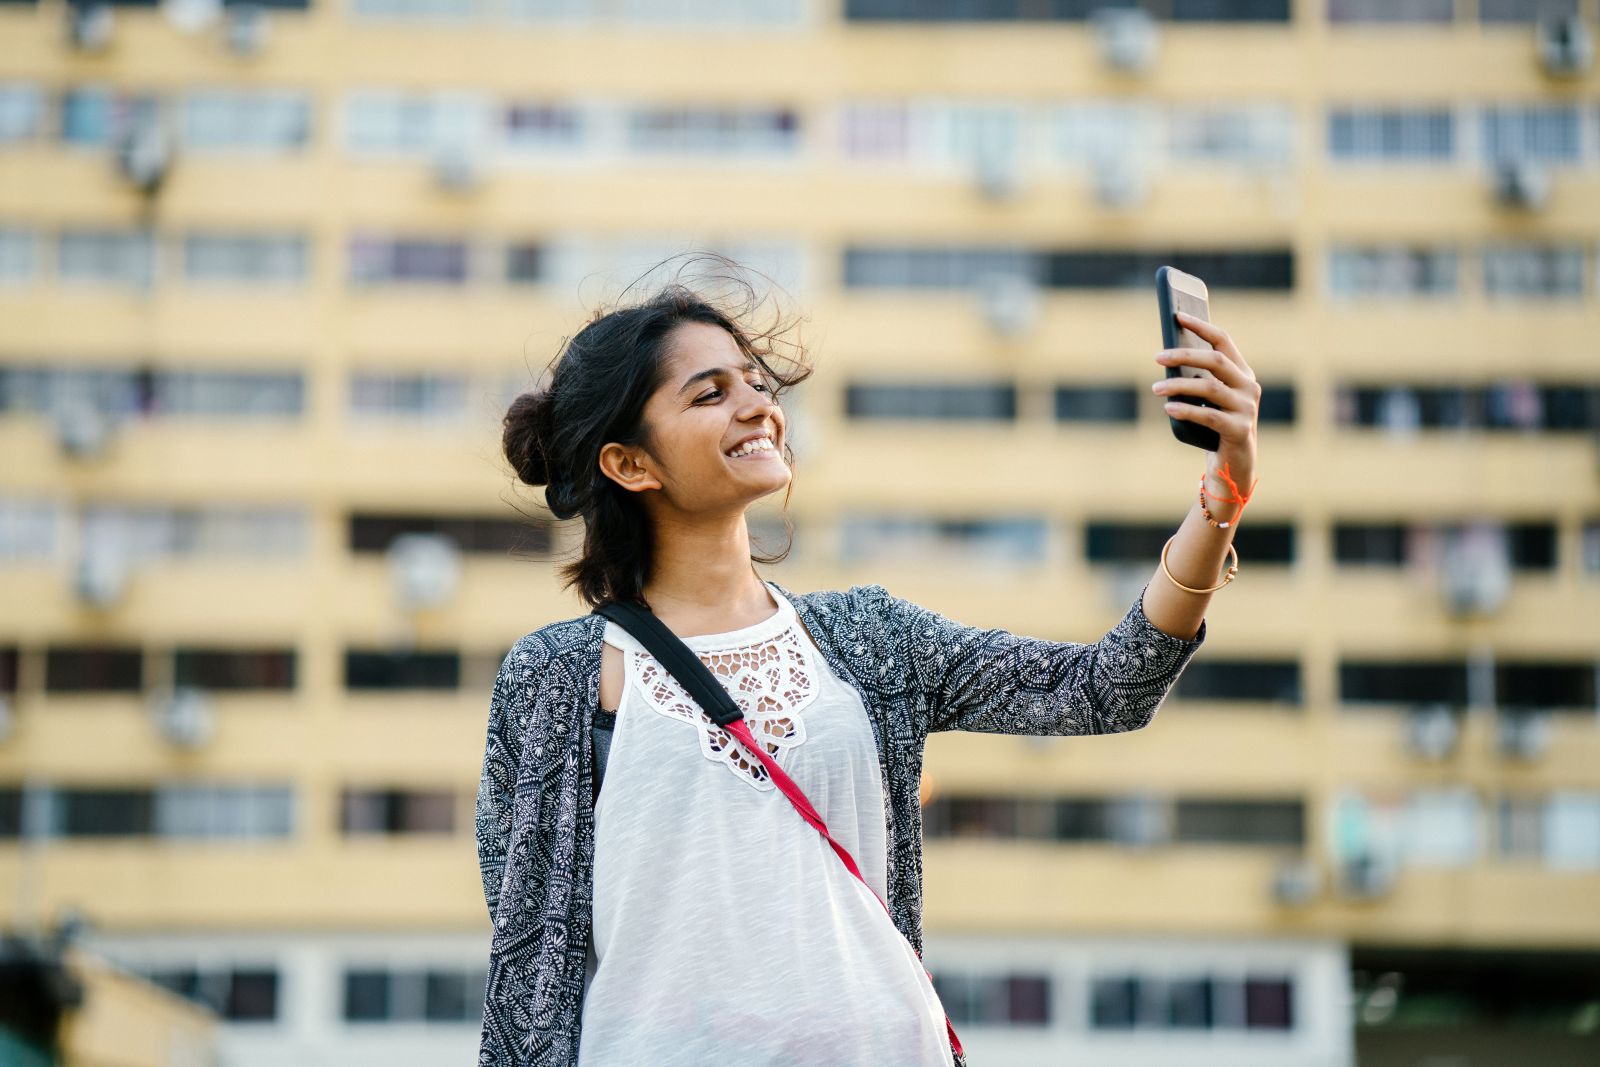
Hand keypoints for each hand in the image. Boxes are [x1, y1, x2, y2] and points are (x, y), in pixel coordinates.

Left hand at [1151, 310, 1259, 494]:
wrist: (1233, 465)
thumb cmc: (1214, 426)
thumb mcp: (1207, 400)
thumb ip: (1198, 379)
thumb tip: (1167, 358)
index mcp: (1243, 373)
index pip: (1223, 341)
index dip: (1201, 327)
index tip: (1178, 316)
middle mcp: (1249, 387)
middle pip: (1216, 361)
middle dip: (1184, 355)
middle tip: (1157, 357)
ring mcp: (1247, 408)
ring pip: (1210, 387)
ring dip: (1179, 385)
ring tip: (1156, 388)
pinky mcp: (1240, 430)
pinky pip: (1208, 416)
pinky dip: (1186, 410)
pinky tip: (1169, 408)